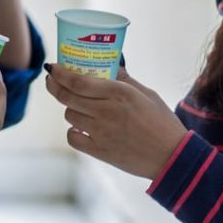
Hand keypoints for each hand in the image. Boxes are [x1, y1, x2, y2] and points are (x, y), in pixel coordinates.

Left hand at [44, 63, 188, 179]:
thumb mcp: (146, 93)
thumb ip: (124, 79)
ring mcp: (101, 132)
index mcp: (119, 93)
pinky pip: (73, 137)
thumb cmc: (162, 122)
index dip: (60, 73)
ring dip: (70, 108)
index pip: (78, 81)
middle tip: (52, 80)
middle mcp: (106, 111)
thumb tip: (110, 65)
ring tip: (78, 106)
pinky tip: (81, 127)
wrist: (171, 157)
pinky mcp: (99, 151)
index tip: (51, 67)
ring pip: (69, 115)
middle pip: (67, 97)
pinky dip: (73, 131)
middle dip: (55, 86)